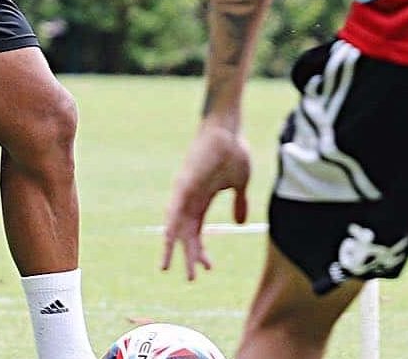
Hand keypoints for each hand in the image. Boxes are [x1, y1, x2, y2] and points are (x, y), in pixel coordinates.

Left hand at [162, 122, 251, 279]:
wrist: (228, 129)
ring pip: (175, 224)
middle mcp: (189, 198)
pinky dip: (171, 222)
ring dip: (173, 246)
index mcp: (202, 200)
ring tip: (168, 266)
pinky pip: (175, 206)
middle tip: (190, 279)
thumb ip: (238, 204)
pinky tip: (168, 238)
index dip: (200, 251)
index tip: (208, 269)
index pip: (197, 231)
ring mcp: (185, 190)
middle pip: (184, 233)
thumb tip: (239, 223)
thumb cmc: (233, 151)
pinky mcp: (185, 181)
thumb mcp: (240, 184)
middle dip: (188, 256)